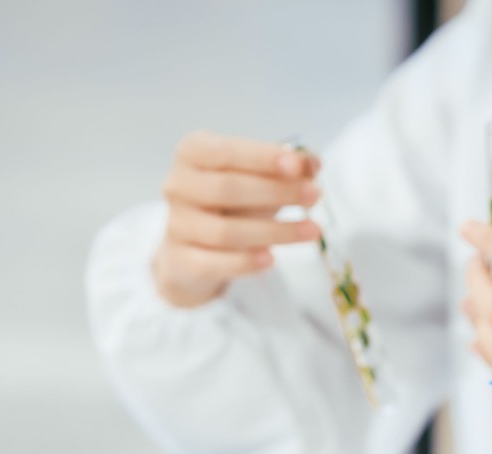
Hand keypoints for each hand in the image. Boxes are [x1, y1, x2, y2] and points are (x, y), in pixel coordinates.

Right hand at [151, 132, 324, 308]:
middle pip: (228, 188)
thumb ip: (286, 168)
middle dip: (276, 192)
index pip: (226, 152)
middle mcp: (177, 185)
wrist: (194, 248)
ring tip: (311, 230)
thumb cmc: (231, 202)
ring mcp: (177, 224)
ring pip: (226, 231)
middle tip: (315, 195)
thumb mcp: (258, 178)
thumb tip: (312, 163)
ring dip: (274, 231)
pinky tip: (271, 260)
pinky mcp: (182, 261)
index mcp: (192, 152)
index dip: (262, 158)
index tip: (298, 165)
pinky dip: (245, 262)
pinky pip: (215, 263)